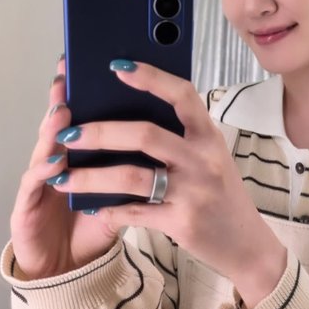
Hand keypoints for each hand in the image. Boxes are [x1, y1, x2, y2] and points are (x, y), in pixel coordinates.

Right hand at [10, 57, 117, 279]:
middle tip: (74, 75)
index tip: (101, 64)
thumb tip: (168, 125)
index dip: (91, 91)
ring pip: (46, 146)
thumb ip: (138, 160)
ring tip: (63, 110)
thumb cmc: (100, 220)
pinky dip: (46, 170)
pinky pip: (35, 184)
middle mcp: (61, 157)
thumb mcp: (124, 189)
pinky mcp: (26, 205)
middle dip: (68, 97)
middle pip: (63, 122)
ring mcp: (41, 179)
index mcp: (87, 152)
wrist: (70, 265)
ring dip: (54, 127)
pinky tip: (56, 163)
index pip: (87, 115)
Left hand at [51, 61, 286, 307]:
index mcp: (208, 136)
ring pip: (131, 176)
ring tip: (62, 176)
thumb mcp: (210, 155)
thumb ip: (182, 135)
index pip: (182, 95)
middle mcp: (202, 159)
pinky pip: (133, 212)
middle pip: (146, 135)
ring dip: (90, 176)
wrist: (246, 241)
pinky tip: (90, 207)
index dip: (150, 77)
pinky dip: (107, 209)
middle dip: (100, 133)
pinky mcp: (180, 222)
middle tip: (68, 133)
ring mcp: (192, 192)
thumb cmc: (221, 190)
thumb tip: (130, 113)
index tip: (117, 66)